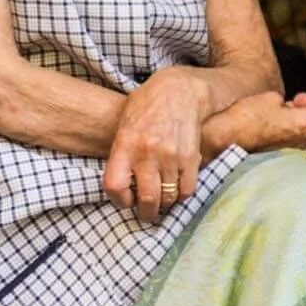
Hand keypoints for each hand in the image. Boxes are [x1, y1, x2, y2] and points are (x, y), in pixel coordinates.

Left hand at [104, 69, 214, 223]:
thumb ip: (121, 155)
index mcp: (125, 145)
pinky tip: (176, 188)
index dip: (119, 201)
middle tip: (147, 213)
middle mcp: (147, 153)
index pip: (115, 186)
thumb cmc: (146, 108)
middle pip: (146, 199)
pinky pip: (187, 189)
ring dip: (165, 203)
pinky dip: (181, 194)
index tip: (125, 201)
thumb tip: (122, 187)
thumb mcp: (124, 126)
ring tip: (162, 199)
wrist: (178, 91)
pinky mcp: (190, 157)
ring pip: (168, 197)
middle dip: (146, 212)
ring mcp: (171, 156)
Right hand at [204, 90, 305, 157]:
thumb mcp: (267, 98)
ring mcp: (294, 157)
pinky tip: (273, 136)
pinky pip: (298, 153)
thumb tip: (288, 110)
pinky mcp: (282, 165)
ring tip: (284, 123)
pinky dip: (293, 143)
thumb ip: (287, 103)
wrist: (220, 145)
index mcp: (304, 124)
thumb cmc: (242, 119)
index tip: (299, 100)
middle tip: (302, 112)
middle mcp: (304, 144)